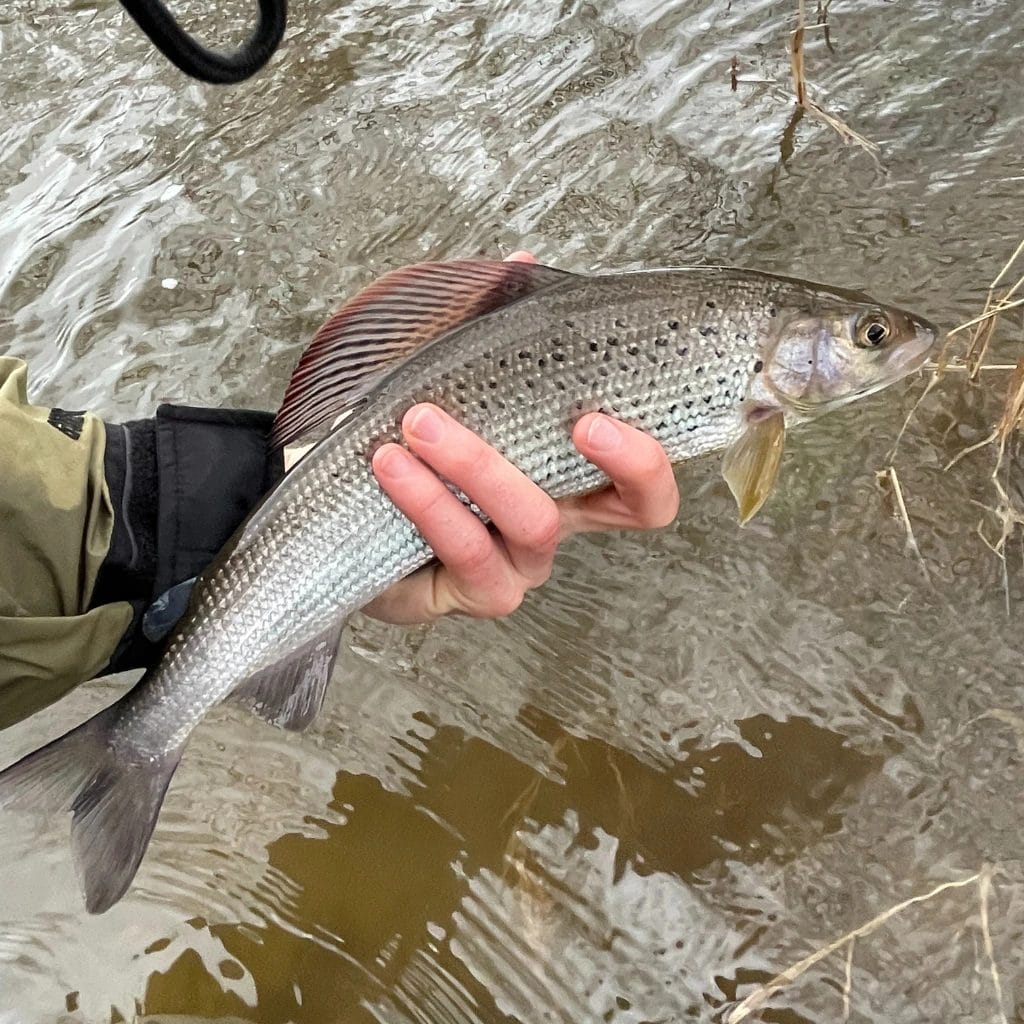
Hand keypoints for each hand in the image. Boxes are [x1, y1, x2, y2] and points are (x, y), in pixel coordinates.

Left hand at [363, 251, 678, 623]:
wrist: (343, 509)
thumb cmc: (415, 446)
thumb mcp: (449, 379)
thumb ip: (485, 326)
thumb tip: (520, 262)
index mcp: (572, 480)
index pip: (646, 485)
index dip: (647, 458)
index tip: (600, 413)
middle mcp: (560, 524)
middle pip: (630, 511)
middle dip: (615, 460)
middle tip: (579, 418)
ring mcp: (519, 566)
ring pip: (534, 524)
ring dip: (481, 468)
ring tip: (420, 424)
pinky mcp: (469, 592)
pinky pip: (467, 553)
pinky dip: (431, 505)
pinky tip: (390, 467)